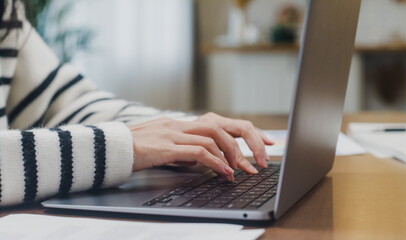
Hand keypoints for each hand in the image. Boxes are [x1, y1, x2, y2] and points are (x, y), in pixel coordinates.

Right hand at [129, 112, 273, 179]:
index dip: (246, 131)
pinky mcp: (167, 146)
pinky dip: (215, 162)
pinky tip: (224, 173)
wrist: (110, 148)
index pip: (222, 122)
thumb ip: (186, 150)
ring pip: (215, 136)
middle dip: (248, 141)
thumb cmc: (137, 149)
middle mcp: (183, 124)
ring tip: (243, 171)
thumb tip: (205, 161)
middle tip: (262, 158)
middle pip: (225, 125)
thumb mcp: (167, 148)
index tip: (265, 142)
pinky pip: (199, 151)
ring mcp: (175, 132)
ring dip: (233, 155)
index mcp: (185, 124)